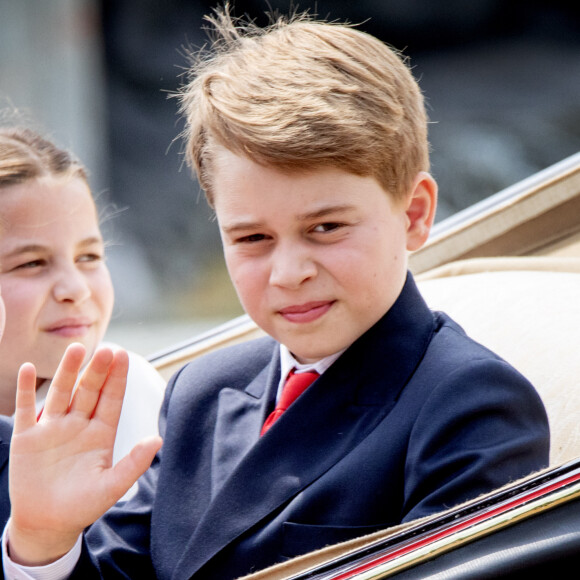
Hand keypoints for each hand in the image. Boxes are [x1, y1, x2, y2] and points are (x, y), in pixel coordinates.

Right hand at [7, 343, 162, 565]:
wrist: (47, 524)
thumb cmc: (84, 505)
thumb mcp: (113, 485)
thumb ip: (135, 462)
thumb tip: (158, 439)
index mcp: (101, 432)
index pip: (111, 399)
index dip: (117, 378)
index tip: (124, 355)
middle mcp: (79, 424)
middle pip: (89, 390)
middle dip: (97, 370)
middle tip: (106, 349)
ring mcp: (53, 428)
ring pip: (62, 392)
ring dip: (68, 371)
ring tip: (76, 349)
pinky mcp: (27, 438)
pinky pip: (26, 408)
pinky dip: (24, 389)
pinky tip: (27, 368)